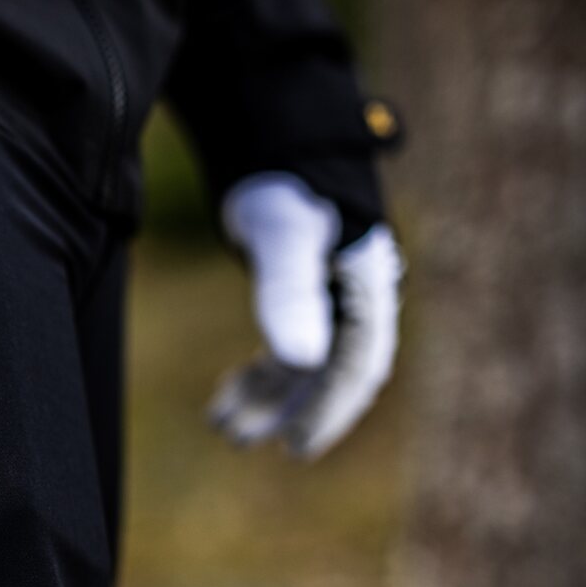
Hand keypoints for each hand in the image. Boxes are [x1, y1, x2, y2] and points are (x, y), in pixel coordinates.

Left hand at [208, 172, 403, 459]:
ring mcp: (330, 297)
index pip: (357, 367)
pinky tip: (229, 392)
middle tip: (240, 440)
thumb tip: (299, 362)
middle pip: (328, 372)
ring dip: (264, 396)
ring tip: (221, 424)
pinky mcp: (303, 292)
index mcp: (365, 289)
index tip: (296, 447)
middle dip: (287, 409)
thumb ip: (289, 294)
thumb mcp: (282, 239)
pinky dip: (260, 375)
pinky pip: (289, 347)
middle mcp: (354, 298)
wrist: (276, 140)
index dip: (329, 410)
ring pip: (302, 364)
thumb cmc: (283, 187)